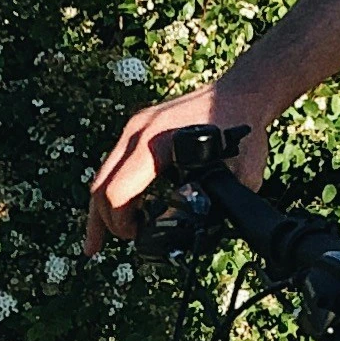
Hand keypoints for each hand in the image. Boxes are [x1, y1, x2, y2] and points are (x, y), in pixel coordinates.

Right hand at [84, 82, 271, 253]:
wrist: (242, 93)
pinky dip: (110, 190)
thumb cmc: (241, 129)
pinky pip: (113, 164)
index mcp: (156, 145)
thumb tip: (191, 233)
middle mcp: (138, 133)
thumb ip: (214, 206)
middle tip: (102, 247)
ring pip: (102, 175)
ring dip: (99, 208)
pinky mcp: (139, 128)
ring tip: (97, 238)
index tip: (137, 236)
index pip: (118, 193)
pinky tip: (114, 208)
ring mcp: (136, 127)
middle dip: (99, 222)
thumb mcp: (237, 177)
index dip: (122, 223)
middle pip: (100, 186)